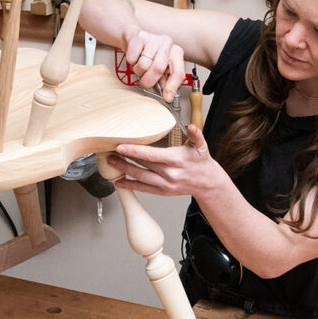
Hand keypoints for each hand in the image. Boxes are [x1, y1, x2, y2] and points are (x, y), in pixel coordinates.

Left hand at [106, 126, 225, 197]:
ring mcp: (166, 184)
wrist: (207, 183)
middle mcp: (170, 173)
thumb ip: (195, 135)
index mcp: (177, 160)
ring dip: (124, 170)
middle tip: (109, 152)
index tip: (121, 147)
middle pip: (143, 165)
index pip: (152, 155)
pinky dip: (130, 185)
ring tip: (111, 162)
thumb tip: (192, 127)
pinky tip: (119, 182)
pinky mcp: (163, 192)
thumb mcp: (201, 146)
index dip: (135, 151)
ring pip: (141, 177)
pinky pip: (144, 189)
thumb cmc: (201, 162)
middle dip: (125, 158)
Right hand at [124, 28, 186, 99]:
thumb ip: (165, 80)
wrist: (134, 37)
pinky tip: (135, 57)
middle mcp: (167, 43)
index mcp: (176, 52)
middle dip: (149, 80)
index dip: (172, 87)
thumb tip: (167, 95)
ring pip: (143, 65)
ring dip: (138, 70)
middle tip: (145, 82)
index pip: (178, 72)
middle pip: (158, 69)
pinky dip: (131, 61)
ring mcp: (153, 38)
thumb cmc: (149, 54)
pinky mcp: (139, 36)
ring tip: (140, 65)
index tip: (167, 97)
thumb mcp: (160, 67)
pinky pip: (132, 58)